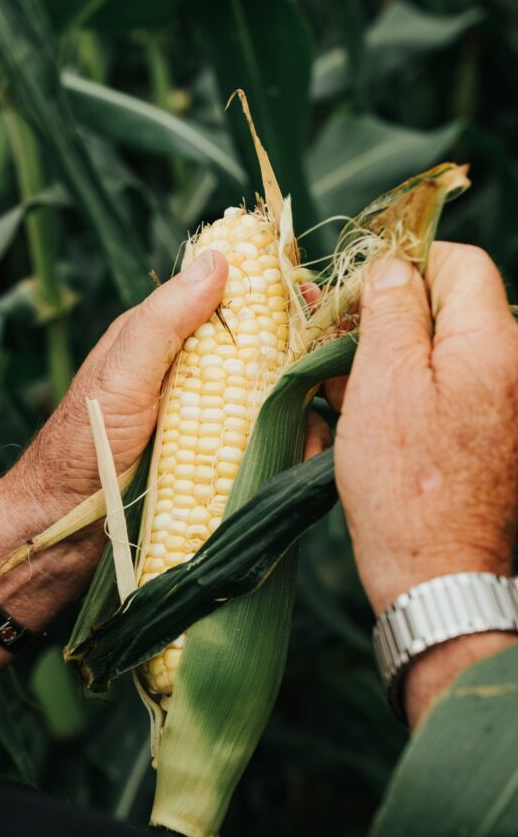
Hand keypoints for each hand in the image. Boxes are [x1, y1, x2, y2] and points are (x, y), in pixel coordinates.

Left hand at [0, 252, 331, 621]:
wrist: (64, 529)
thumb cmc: (81, 446)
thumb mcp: (121, 374)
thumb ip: (165, 319)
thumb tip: (220, 259)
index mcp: (168, 340)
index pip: (230, 300)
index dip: (276, 295)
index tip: (318, 302)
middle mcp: (192, 373)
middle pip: (264, 349)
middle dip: (304, 356)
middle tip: (334, 371)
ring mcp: (207, 419)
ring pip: (273, 398)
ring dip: (305, 406)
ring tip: (321, 425)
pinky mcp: (217, 461)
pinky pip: (266, 443)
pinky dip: (292, 445)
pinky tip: (306, 455)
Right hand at [334, 242, 517, 723]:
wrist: (438, 574)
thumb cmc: (404, 480)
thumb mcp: (382, 379)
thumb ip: (390, 307)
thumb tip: (392, 266)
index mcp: (495, 339)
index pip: (459, 262)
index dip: (404, 265)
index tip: (357, 292)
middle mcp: (516, 365)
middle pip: (452, 309)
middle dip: (392, 318)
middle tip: (336, 341)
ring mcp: (508, 406)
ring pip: (446, 354)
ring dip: (395, 359)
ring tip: (342, 386)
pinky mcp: (496, 439)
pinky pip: (452, 393)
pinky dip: (413, 394)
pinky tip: (370, 415)